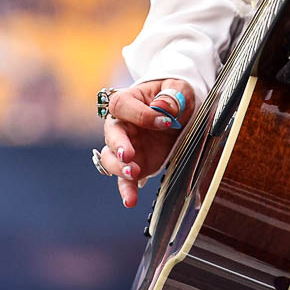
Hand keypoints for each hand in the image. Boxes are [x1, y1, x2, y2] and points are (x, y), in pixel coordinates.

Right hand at [98, 78, 195, 207]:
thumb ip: (172, 96)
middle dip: (118, 145)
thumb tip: (163, 107)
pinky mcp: (135, 164)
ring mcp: (125, 146)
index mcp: (128, 101)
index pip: (122, 106)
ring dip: (119, 168)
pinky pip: (125, 179)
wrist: (177, 111)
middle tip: (129, 155)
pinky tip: (130, 200)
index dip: (140, 115)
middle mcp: (121, 124)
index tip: (165, 121)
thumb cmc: (173, 95)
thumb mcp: (178, 89)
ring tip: (134, 173)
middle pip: (111, 134)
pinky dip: (126, 190)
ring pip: (111, 158)